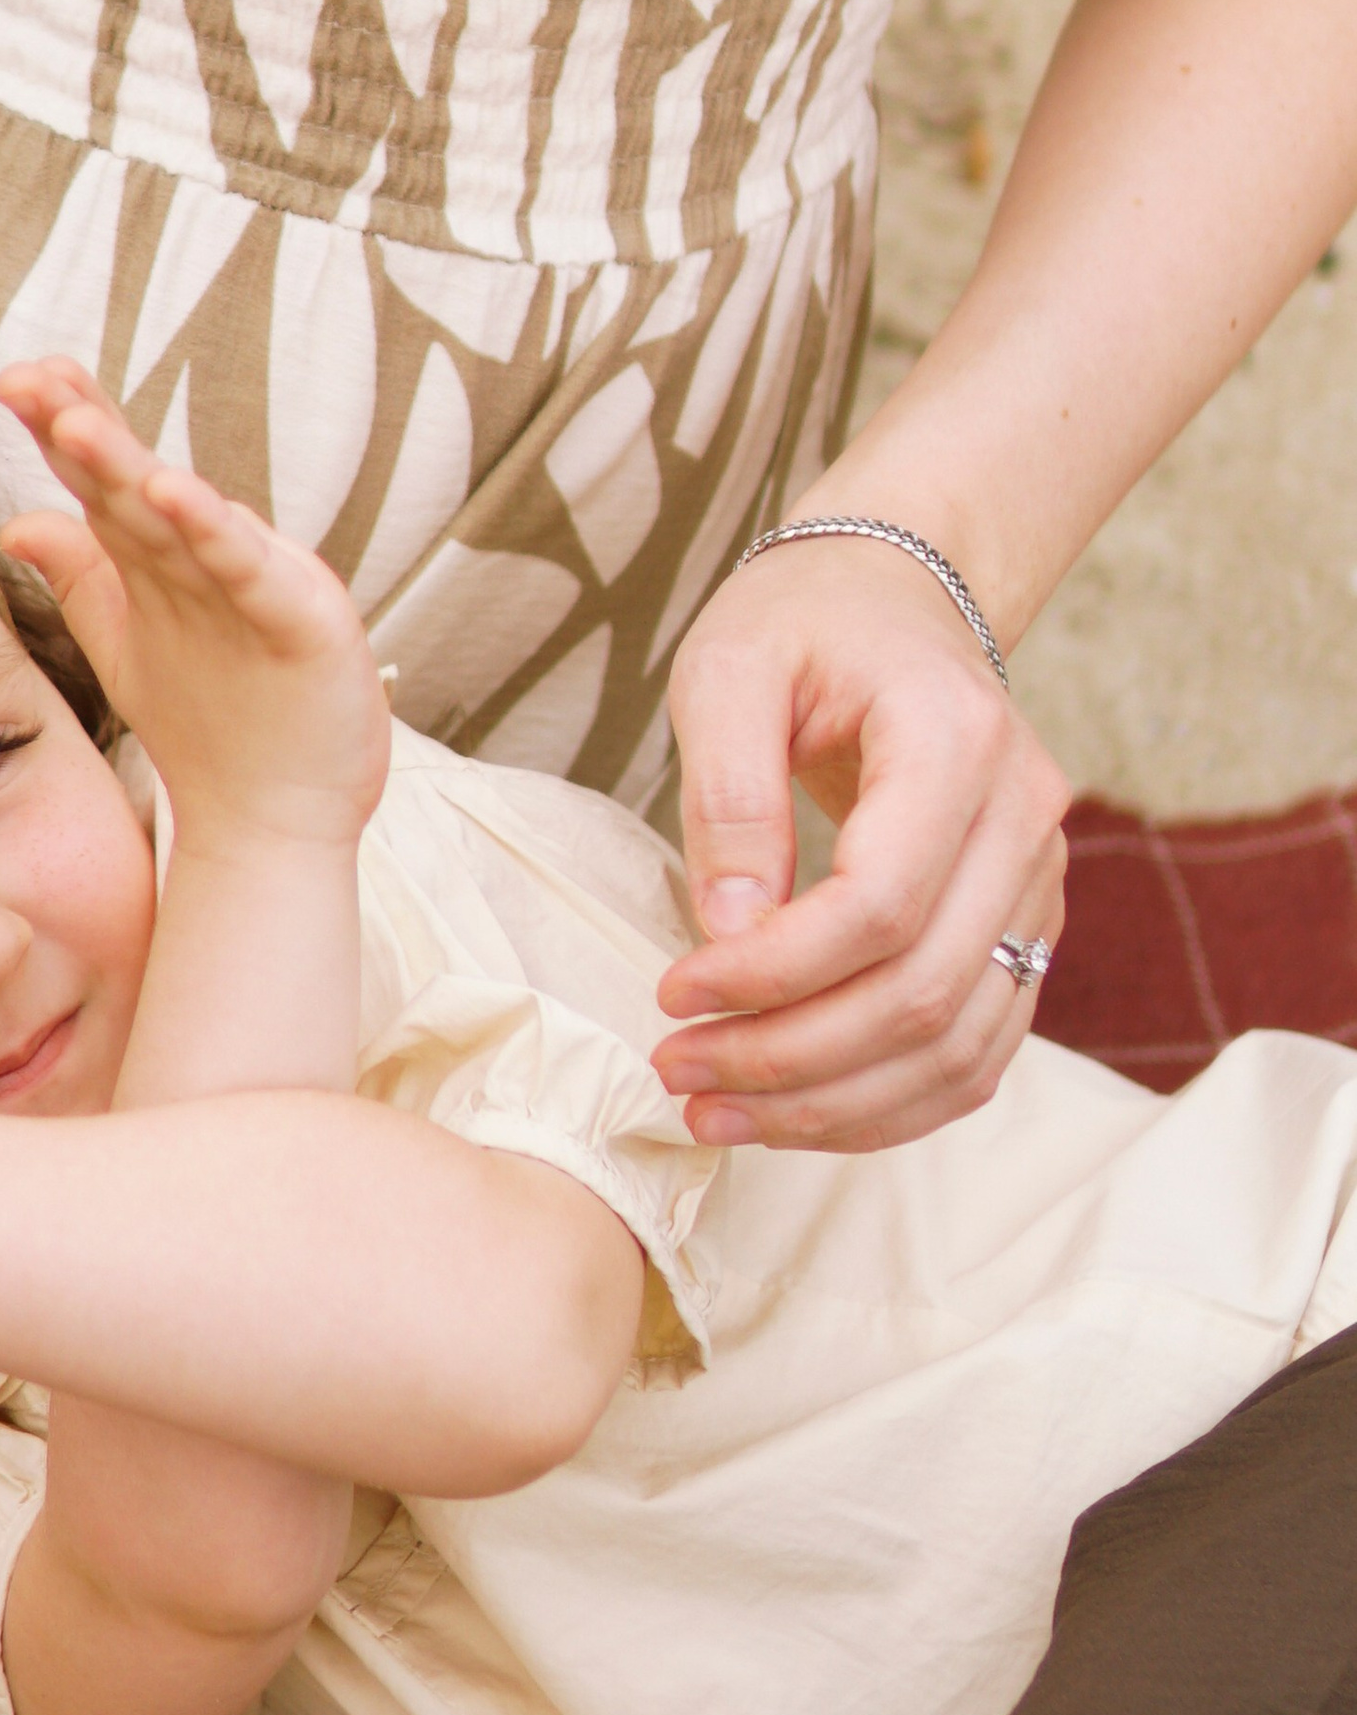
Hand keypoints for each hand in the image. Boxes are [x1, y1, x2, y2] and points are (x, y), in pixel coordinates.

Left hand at [0, 360, 389, 850]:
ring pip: (182, 518)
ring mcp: (252, 588)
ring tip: (76, 423)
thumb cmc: (217, 722)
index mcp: (165, 560)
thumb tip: (16, 521)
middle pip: (137, 484)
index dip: (67, 430)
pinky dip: (211, 530)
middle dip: (86, 429)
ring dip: (130, 468)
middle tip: (32, 381)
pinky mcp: (297, 624)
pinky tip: (172, 492)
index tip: (16, 382)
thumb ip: (83, 578)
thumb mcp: (130, 641)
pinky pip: (246, 570)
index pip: (109, 481)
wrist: (278, 821)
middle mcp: (208, 561)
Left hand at [653, 535, 1070, 1150]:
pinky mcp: (1024, 932)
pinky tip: (789, 1114)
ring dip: (830, 1105)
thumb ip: (727, 795)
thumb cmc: (801, 625)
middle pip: (923, 993)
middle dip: (788, 1058)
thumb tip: (728, 935)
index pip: (879, 906)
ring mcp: (1040, 885)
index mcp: (959, 740)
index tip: (673, 991)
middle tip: (675, 1069)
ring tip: (713, 1111)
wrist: (892, 601)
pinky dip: (884, 1106)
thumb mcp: (728, 668)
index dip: (772, 974)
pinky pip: (974, 1056)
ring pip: (957, 1049)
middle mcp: (1026, 819)